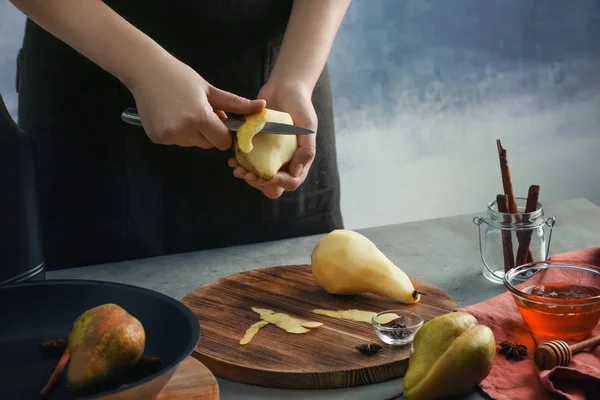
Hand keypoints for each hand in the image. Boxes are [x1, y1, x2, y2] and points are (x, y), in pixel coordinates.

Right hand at [128, 56, 264, 148]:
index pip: (222, 142)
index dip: (224, 133)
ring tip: (183, 111)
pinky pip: (177, 141)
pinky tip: (170, 115)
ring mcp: (168, 136)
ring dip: (193, 132)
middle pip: (208, 144)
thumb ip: (236, 104)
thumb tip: (263, 107)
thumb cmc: (181, 77)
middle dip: (208, 132)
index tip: (219, 121)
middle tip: (199, 111)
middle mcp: (183, 130)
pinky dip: (177, 132)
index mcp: (200, 118)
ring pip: (192, 143)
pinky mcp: (157, 138)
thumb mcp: (210, 90)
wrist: (145, 70)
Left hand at [228, 81, 316, 198]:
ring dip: (247, 176)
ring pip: (258, 176)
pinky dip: (239, 163)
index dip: (280, 183)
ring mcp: (270, 154)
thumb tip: (295, 172)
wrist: (284, 87)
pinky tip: (232, 159)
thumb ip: (306, 149)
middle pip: (273, 185)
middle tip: (248, 175)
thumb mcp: (307, 125)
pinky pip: (247, 161)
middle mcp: (284, 160)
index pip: (291, 181)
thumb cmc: (300, 104)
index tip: (268, 176)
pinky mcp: (257, 146)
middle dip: (259, 183)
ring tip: (236, 169)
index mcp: (299, 159)